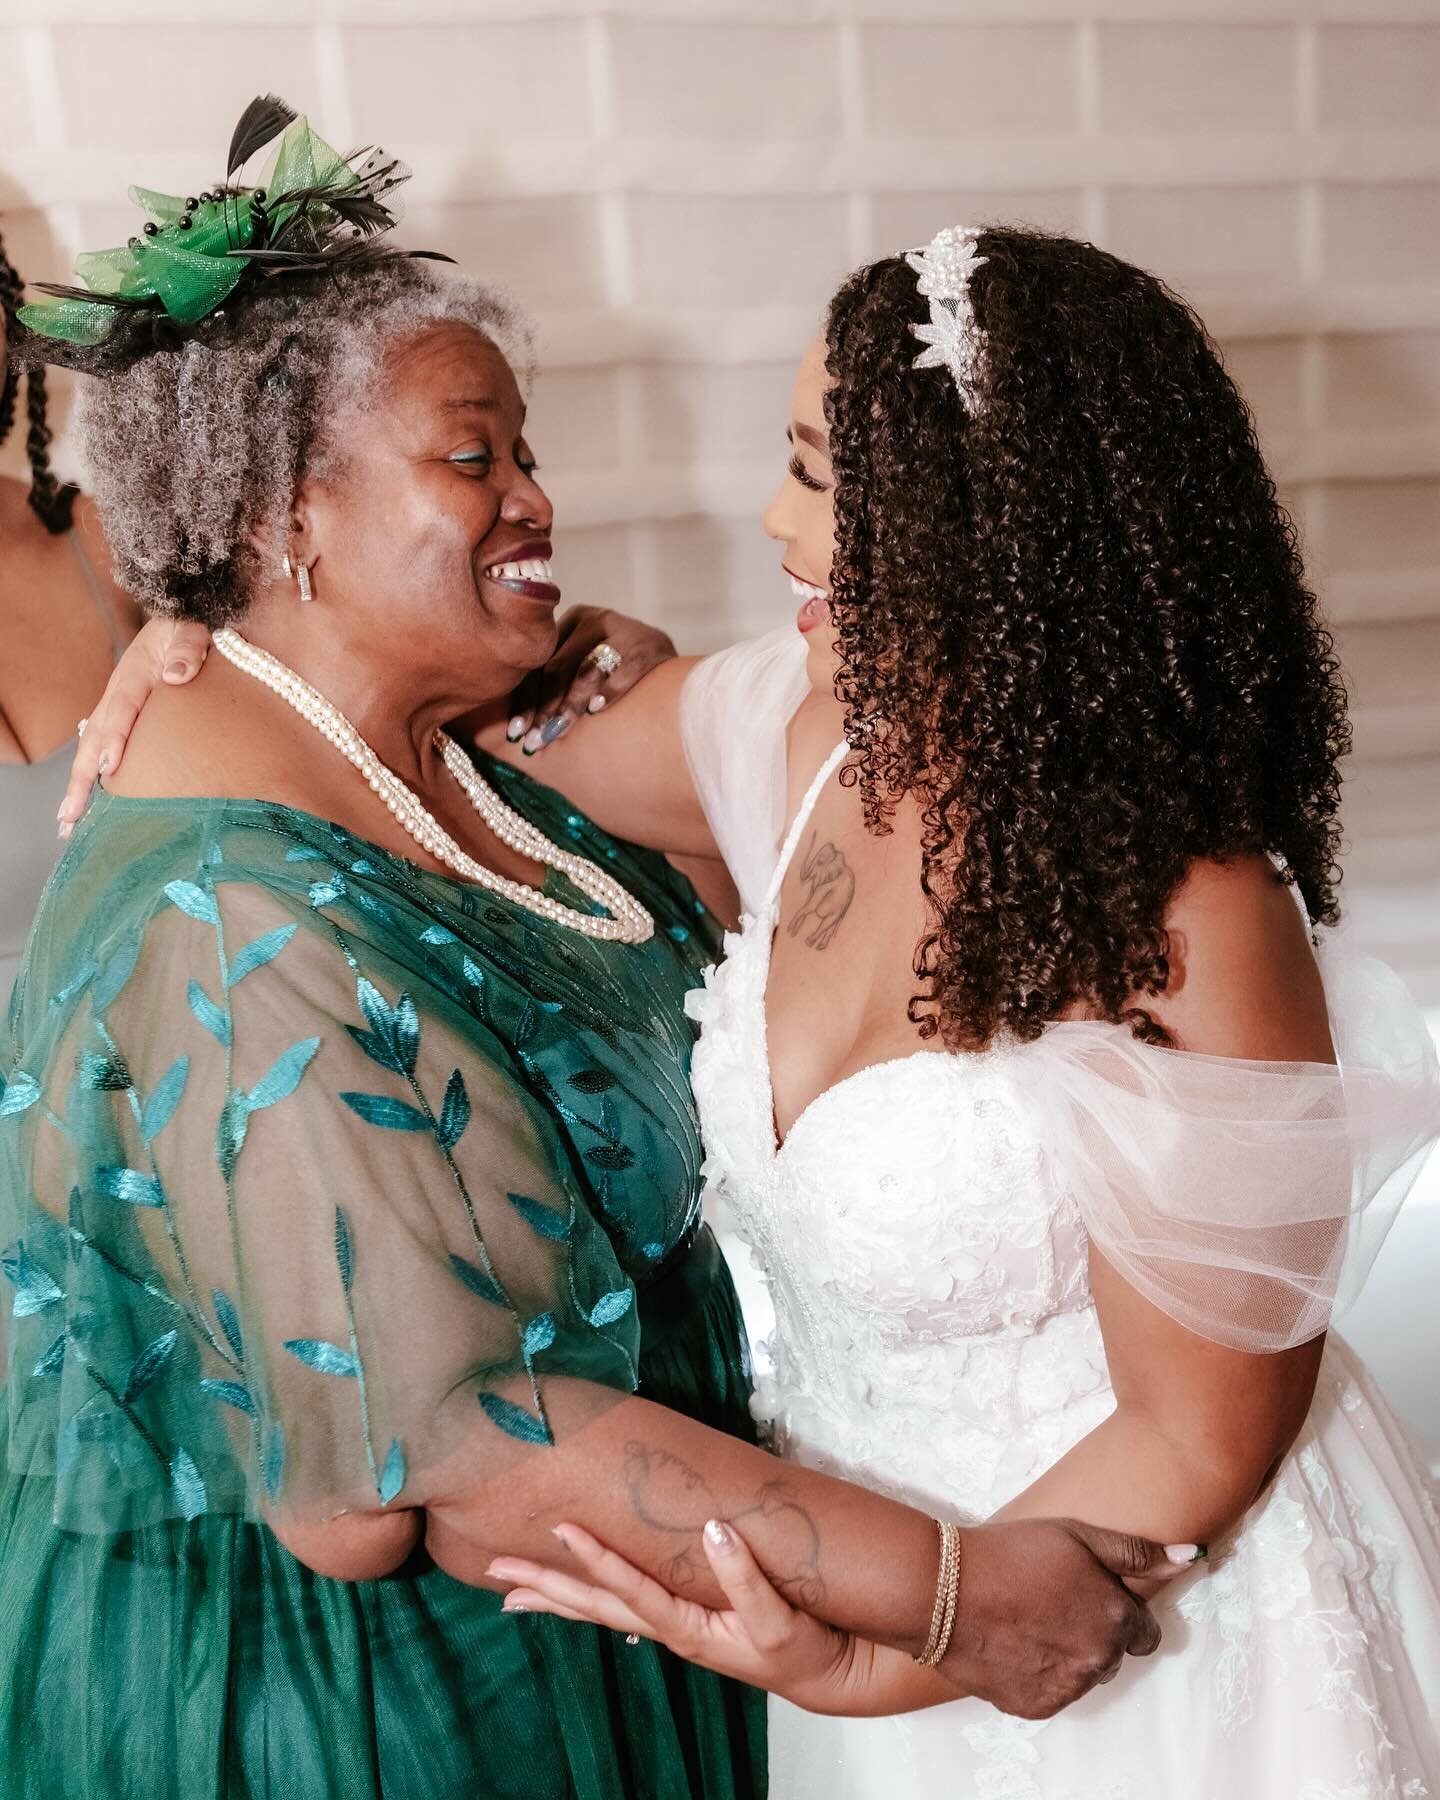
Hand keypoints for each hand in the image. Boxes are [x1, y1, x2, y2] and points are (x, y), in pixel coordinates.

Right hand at [59, 617, 210, 832]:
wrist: (182, 618)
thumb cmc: (190, 626)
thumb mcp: (193, 627)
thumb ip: (188, 647)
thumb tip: (176, 675)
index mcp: (135, 673)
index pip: (122, 709)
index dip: (114, 737)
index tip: (107, 767)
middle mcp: (119, 693)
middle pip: (94, 738)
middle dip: (81, 779)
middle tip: (70, 817)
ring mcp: (118, 707)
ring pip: (92, 749)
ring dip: (80, 787)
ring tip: (68, 824)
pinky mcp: (124, 718)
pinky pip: (103, 749)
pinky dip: (93, 778)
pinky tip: (88, 807)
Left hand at [487, 1519, 865, 1712]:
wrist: (823, 1673)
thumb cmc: (803, 1647)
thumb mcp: (778, 1617)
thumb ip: (745, 1577)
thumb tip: (712, 1529)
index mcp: (687, 1627)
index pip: (629, 1588)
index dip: (595, 1557)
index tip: (561, 1527)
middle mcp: (669, 1629)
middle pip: (595, 1605)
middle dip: (545, 1586)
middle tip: (495, 1569)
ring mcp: (673, 1626)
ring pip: (601, 1609)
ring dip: (556, 1597)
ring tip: (509, 1590)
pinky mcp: (684, 1619)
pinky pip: (623, 1607)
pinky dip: (591, 1600)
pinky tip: (576, 1596)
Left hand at [505, 606, 675, 754]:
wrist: (679, 674)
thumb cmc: (620, 676)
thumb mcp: (586, 665)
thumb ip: (557, 684)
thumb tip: (519, 729)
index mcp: (573, 621)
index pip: (540, 662)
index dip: (526, 699)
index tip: (515, 733)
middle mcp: (596, 619)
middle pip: (558, 667)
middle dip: (544, 709)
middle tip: (535, 740)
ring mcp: (624, 630)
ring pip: (586, 671)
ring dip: (569, 706)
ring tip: (557, 732)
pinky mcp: (649, 648)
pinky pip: (622, 672)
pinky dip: (608, 692)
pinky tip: (595, 710)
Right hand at [937, 1518, 1194, 1719]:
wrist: (944, 1590)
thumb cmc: (1011, 1553)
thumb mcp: (1078, 1535)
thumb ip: (1138, 1553)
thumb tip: (1192, 1555)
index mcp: (1116, 1618)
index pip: (1145, 1632)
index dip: (1119, 1611)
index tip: (1090, 1596)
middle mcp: (1099, 1661)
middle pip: (1113, 1654)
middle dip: (1093, 1632)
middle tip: (1053, 1602)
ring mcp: (1067, 1689)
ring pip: (1083, 1676)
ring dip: (1067, 1655)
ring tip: (1029, 1620)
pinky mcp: (1035, 1707)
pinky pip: (1051, 1694)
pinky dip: (1038, 1675)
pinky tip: (1014, 1643)